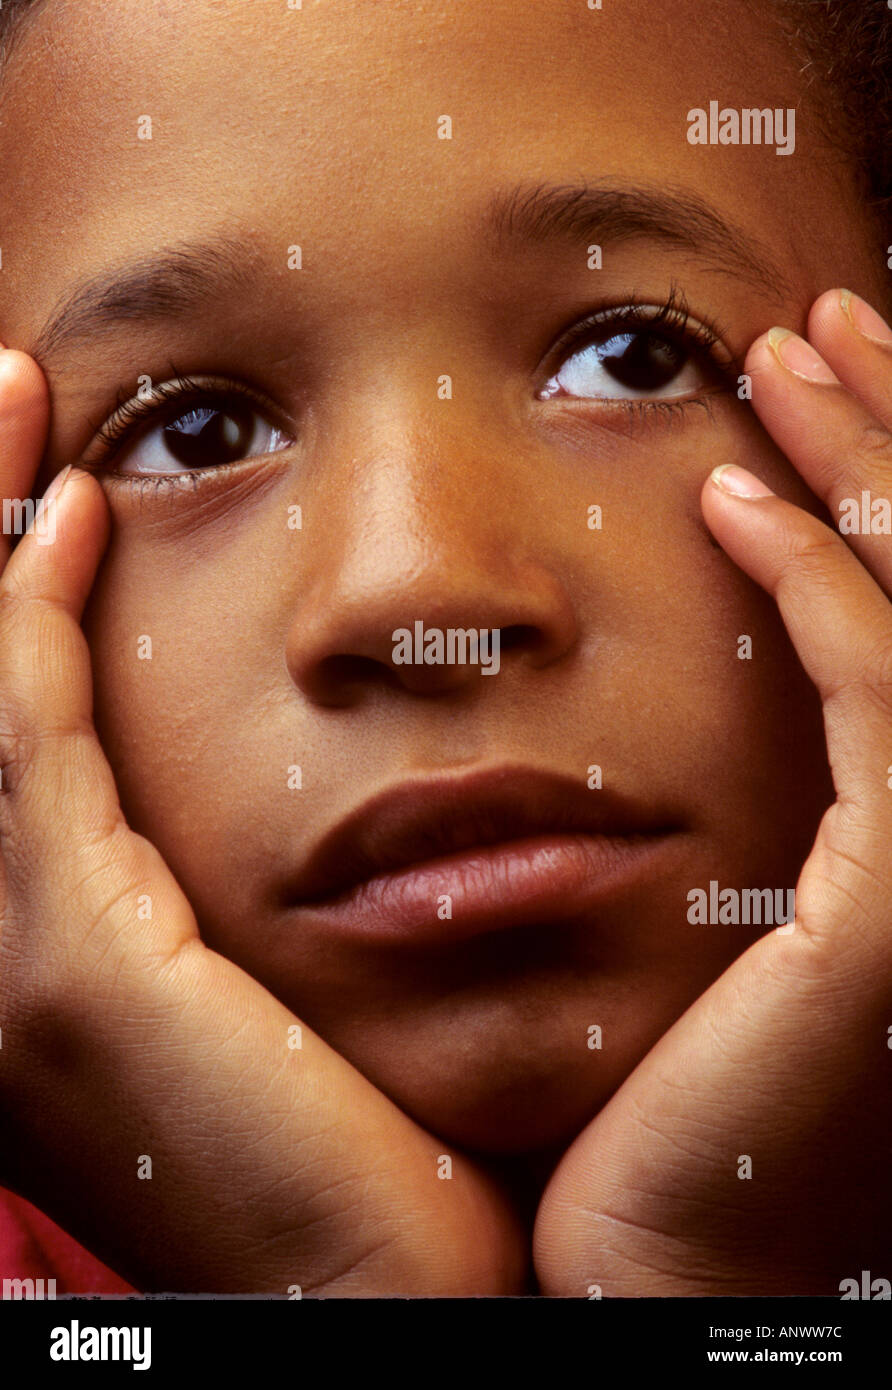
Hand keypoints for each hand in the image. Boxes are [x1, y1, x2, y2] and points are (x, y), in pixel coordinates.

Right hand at [0, 348, 527, 1295]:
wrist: (372, 1297)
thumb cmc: (331, 1142)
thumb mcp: (229, 990)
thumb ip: (175, 886)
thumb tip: (182, 768)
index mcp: (7, 964)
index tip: (21, 471)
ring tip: (18, 406)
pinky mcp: (77, 963)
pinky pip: (31, 740)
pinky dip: (30, 616)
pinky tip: (73, 518)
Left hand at [533, 289, 891, 1295]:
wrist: (678, 1253)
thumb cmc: (683, 1092)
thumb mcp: (739, 905)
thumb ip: (771, 783)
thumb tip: (738, 631)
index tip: (819, 369)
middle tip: (814, 320)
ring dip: (862, 459)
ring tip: (778, 355)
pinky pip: (872, 690)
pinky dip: (816, 577)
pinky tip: (732, 497)